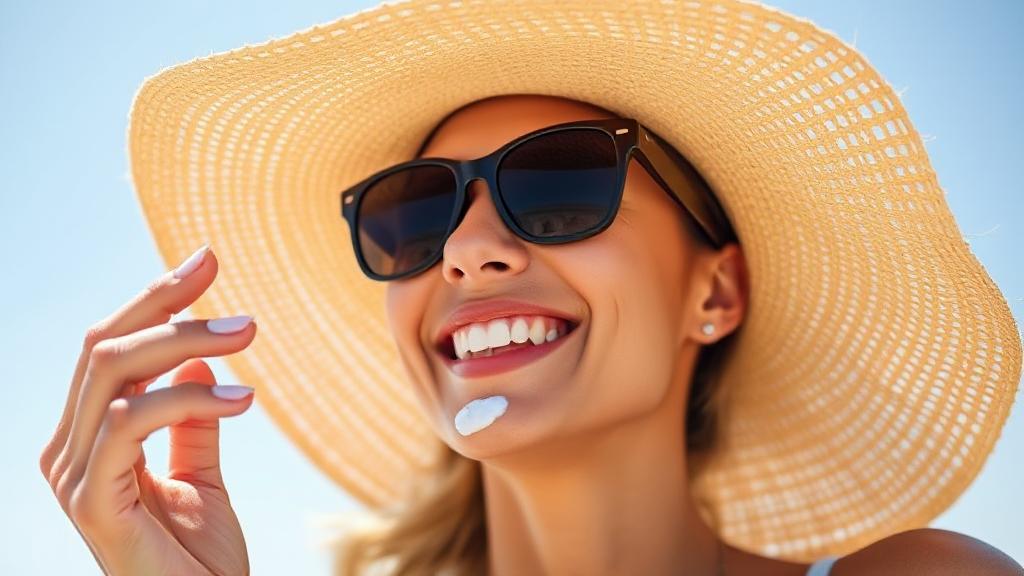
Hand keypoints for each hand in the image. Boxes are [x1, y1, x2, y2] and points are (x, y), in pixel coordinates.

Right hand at [39, 244, 256, 575]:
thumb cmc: (198, 558)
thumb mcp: (199, 475)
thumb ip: (191, 422)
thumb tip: (195, 360)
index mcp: (89, 438)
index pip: (111, 348)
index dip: (156, 299)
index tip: (207, 259)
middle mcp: (68, 451)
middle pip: (104, 347)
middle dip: (169, 305)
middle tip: (236, 293)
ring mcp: (73, 477)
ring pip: (115, 372)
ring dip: (188, 341)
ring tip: (250, 334)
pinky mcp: (92, 503)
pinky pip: (132, 422)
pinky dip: (189, 398)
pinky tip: (242, 398)